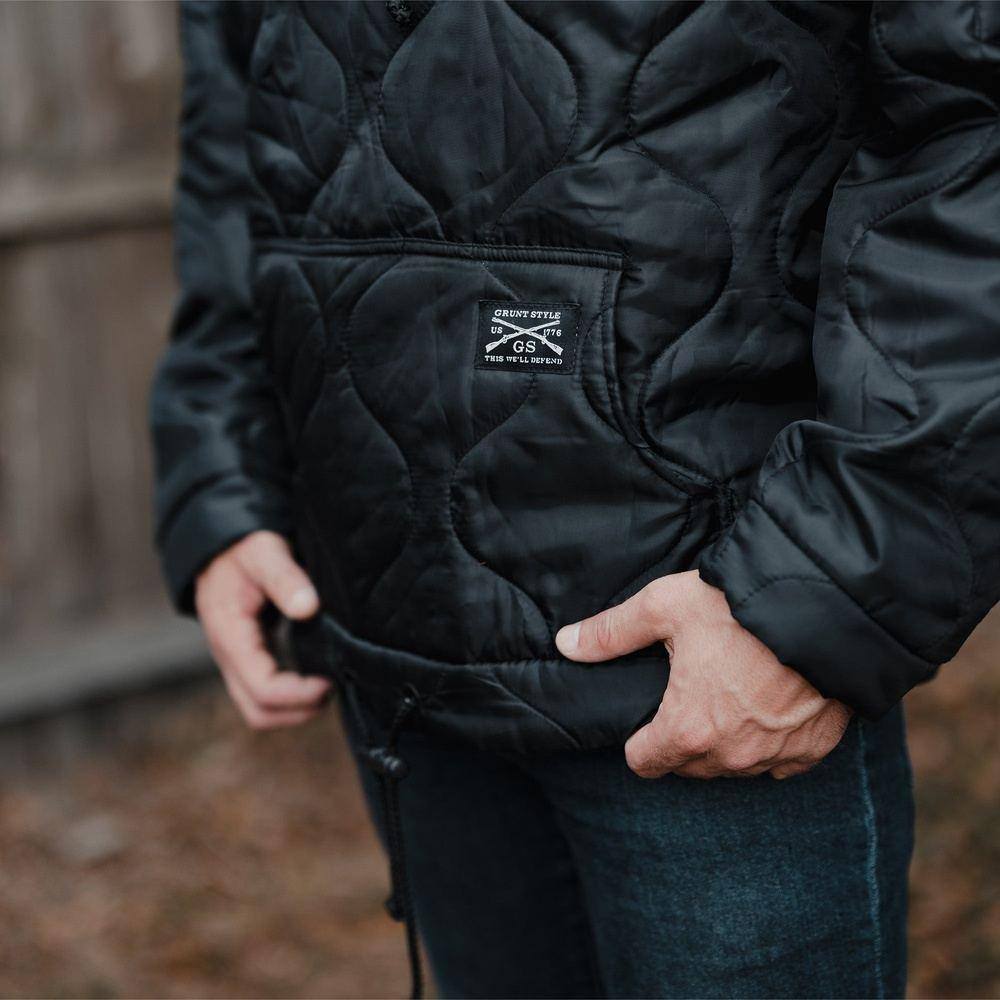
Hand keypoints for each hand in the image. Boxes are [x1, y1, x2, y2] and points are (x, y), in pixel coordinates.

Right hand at [195, 530, 330, 728]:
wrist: (217, 547)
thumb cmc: (243, 549)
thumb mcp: (264, 553)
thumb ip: (285, 578)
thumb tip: (308, 608)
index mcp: (230, 636)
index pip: (262, 687)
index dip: (298, 693)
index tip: (330, 680)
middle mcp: (229, 657)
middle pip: (259, 712)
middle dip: (299, 710)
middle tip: (334, 686)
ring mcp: (236, 662)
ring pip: (261, 709)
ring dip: (296, 708)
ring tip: (329, 685)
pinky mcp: (248, 659)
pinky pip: (265, 693)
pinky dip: (292, 696)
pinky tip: (318, 674)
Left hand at [555, 570, 850, 778]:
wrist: (827, 607)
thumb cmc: (738, 605)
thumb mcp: (664, 607)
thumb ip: (612, 632)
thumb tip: (566, 644)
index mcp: (687, 730)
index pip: (644, 762)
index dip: (640, 738)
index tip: (649, 711)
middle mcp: (732, 756)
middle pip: (688, 765)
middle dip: (682, 737)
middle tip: (691, 690)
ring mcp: (777, 757)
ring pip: (734, 764)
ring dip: (727, 740)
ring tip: (730, 691)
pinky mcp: (814, 749)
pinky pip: (780, 761)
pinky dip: (771, 740)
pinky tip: (770, 702)